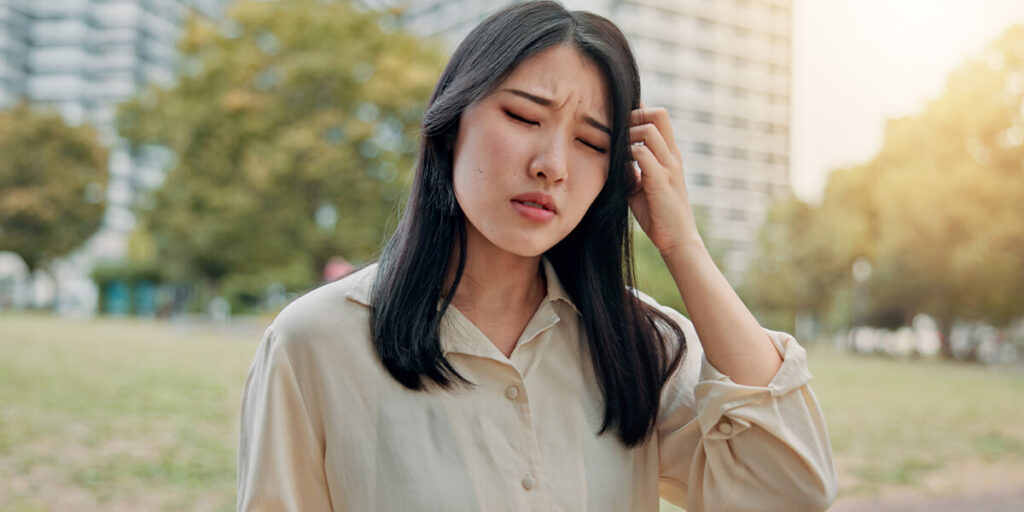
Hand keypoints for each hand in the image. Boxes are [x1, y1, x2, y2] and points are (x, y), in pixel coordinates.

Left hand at [628, 103, 701, 256]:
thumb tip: (614, 157)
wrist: (678, 240)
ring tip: (617, 152)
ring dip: (628, 135)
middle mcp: (672, 156)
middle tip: (618, 134)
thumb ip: (631, 170)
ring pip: (649, 130)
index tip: (620, 123)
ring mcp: (669, 167)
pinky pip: (642, 154)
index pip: (658, 118)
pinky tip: (620, 168)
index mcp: (669, 155)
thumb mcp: (641, 186)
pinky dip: (627, 155)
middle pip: (659, 114)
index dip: (639, 112)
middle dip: (634, 116)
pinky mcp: (662, 181)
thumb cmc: (658, 214)